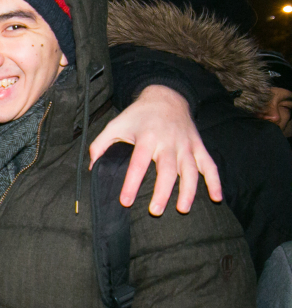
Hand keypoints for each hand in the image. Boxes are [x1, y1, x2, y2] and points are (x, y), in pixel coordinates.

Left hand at [90, 85, 221, 215]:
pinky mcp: (198, 147)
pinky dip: (215, 181)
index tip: (126, 201)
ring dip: (188, 191)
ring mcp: (186, 145)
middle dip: (162, 192)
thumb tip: (92, 167)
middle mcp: (168, 142)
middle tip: (155, 211)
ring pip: (191, 170)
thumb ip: (100, 145)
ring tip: (182, 209)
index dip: (132, 183)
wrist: (166, 96)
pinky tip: (217, 198)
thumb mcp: (115, 124)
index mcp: (146, 137)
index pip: (138, 163)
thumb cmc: (137, 115)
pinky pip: (210, 165)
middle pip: (167, 170)